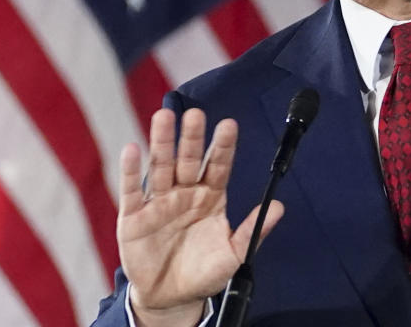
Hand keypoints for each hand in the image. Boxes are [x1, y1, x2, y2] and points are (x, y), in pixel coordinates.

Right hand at [118, 109, 283, 326]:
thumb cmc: (205, 272)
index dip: (223, 146)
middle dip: (192, 137)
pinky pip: (132, 190)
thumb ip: (253, 230)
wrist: (171, 297)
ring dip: (162, 142)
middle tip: (196, 114)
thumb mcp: (234, 254)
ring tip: (164, 117)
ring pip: (160, 166)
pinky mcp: (134, 217)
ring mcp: (160, 202)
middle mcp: (185, 192)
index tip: (229, 124)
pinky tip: (131, 148)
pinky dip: (130, 170)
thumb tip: (279, 207)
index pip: (218, 166)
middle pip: (189, 159)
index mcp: (211, 197)